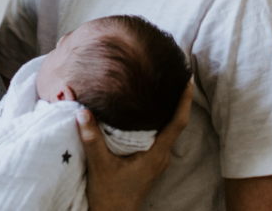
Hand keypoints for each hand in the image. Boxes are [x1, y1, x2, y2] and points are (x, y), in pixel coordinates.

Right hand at [77, 82, 192, 210]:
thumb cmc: (110, 195)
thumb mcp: (99, 166)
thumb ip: (92, 138)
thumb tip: (83, 111)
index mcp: (156, 155)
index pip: (177, 123)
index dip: (184, 101)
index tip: (187, 80)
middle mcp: (161, 155)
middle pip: (175, 122)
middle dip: (178, 99)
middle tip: (175, 75)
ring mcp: (157, 160)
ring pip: (167, 129)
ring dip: (167, 108)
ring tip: (162, 86)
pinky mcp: (150, 162)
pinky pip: (159, 135)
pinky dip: (157, 119)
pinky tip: (146, 110)